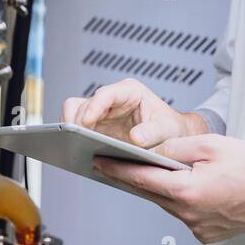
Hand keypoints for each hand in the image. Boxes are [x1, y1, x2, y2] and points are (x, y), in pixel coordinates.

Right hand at [61, 78, 207, 147]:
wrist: (172, 135)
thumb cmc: (170, 127)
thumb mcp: (167, 129)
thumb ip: (153, 132)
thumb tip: (136, 138)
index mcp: (129, 92)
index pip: (106, 94)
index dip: (94, 106)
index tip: (86, 121)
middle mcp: (111, 100)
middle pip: (83, 104)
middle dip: (76, 122)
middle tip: (76, 140)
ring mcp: (101, 114)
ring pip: (74, 115)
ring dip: (72, 130)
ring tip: (75, 148)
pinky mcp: (96, 128)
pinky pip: (77, 129)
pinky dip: (75, 139)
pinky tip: (79, 152)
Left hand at [92, 134, 244, 243]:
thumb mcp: (210, 144)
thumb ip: (176, 145)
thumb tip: (152, 148)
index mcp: (187, 190)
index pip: (141, 178)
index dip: (116, 169)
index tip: (98, 161)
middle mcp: (189, 213)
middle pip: (151, 193)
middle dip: (132, 177)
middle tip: (112, 162)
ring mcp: (198, 227)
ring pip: (166, 203)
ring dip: (158, 187)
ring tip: (148, 169)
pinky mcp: (206, 233)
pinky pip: (183, 213)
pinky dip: (179, 199)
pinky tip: (183, 185)